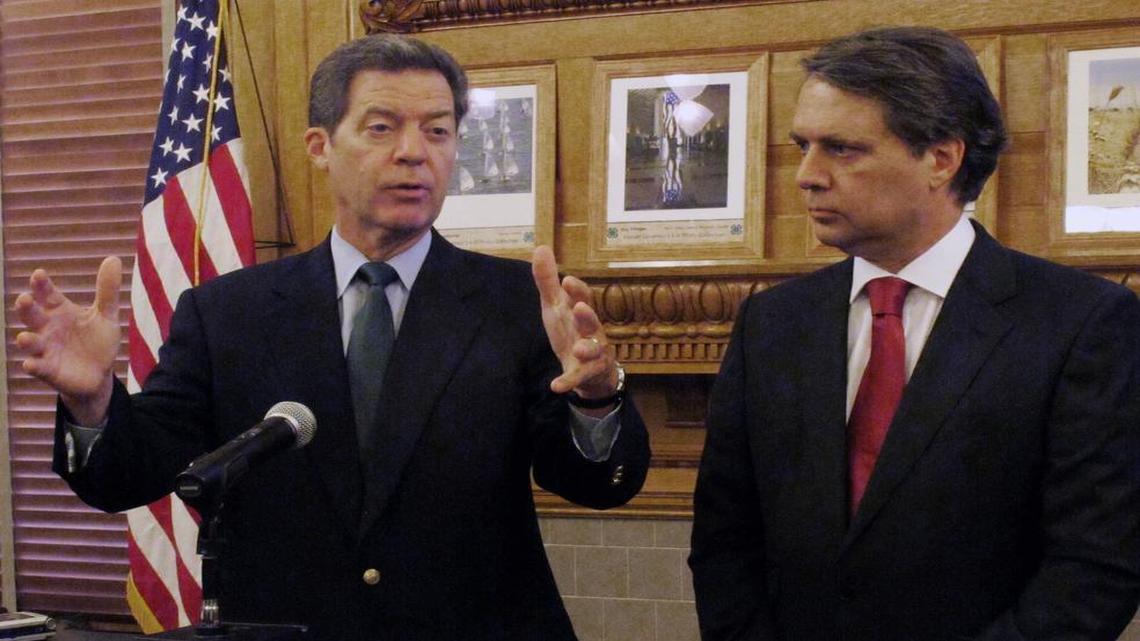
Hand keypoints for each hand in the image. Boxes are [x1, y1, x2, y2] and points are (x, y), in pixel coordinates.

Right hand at [13, 256, 122, 424]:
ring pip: (30, 342)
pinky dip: (34, 365)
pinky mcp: (48, 370)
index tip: (39, 274)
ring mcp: (45, 349)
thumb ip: (107, 291)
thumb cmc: (96, 341)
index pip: (47, 294)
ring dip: (26, 339)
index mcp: (59, 311)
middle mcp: (47, 328)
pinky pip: (37, 367)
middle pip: (32, 315)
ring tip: (25, 337)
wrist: (100, 374)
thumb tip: (113, 258)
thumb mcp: (105, 315)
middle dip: (26, 308)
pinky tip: (31, 364)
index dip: (41, 285)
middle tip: (24, 299)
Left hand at [532, 246, 617, 399]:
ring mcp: (593, 353)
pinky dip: (568, 381)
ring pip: (593, 349)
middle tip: (580, 308)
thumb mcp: (556, 306)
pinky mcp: (587, 373)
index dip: (577, 291)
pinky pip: (578, 378)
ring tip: (577, 348)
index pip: (583, 298)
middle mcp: (591, 330)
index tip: (568, 281)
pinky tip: (556, 386)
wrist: (590, 369)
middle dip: (587, 315)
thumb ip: (548, 280)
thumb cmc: (572, 330)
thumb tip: (540, 247)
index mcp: (581, 312)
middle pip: (592, 321)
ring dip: (586, 348)